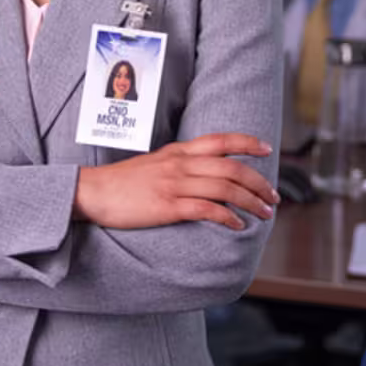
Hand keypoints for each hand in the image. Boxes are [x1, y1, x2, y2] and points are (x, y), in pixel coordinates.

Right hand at [73, 133, 277, 230]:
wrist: (92, 192)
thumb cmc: (121, 182)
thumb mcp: (154, 163)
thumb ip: (179, 164)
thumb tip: (204, 173)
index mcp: (178, 151)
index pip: (221, 140)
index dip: (248, 143)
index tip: (268, 150)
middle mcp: (180, 164)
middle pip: (231, 168)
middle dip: (259, 183)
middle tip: (273, 197)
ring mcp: (174, 184)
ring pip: (225, 188)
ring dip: (251, 201)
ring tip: (264, 213)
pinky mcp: (167, 206)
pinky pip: (206, 209)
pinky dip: (228, 217)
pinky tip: (238, 225)